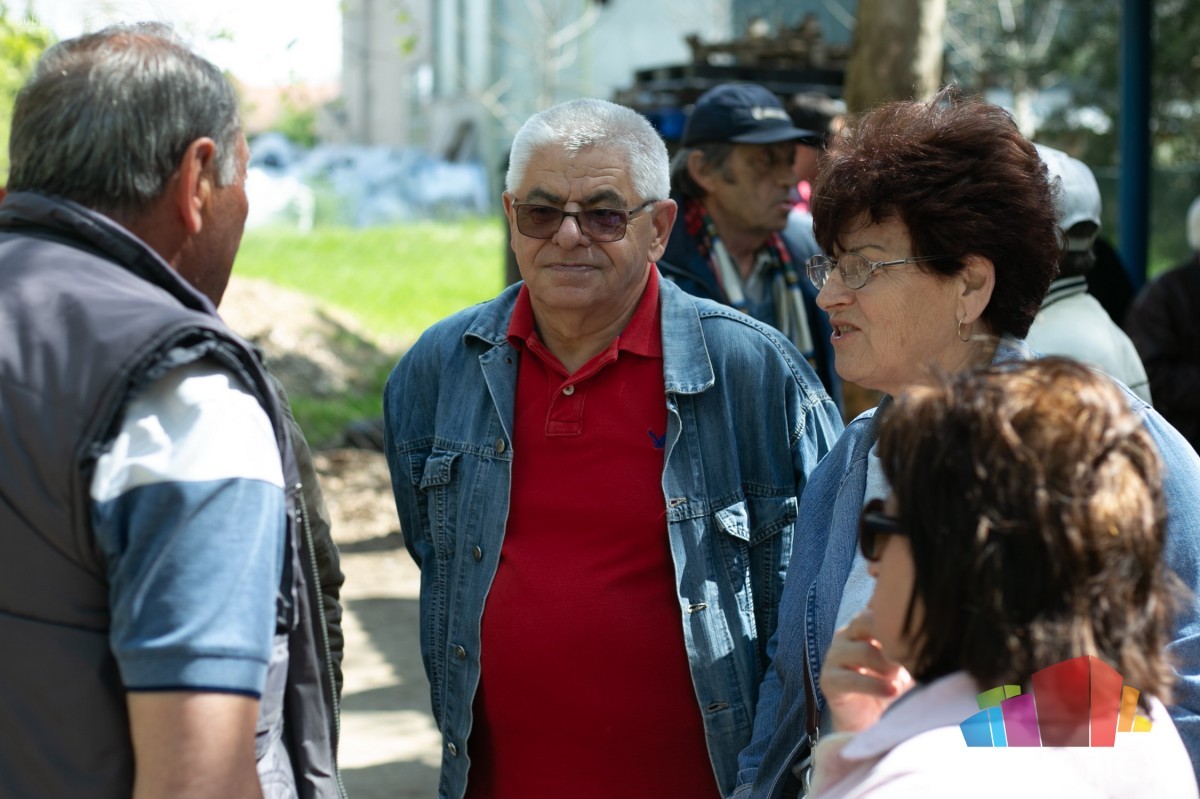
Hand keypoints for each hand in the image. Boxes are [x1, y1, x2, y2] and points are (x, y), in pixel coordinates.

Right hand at [819, 610, 913, 732]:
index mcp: (863, 625)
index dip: (896, 617)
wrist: (871, 722)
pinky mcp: (829, 680)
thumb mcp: (906, 663)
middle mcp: (846, 636)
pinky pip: (852, 679)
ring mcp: (835, 656)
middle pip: (866, 621)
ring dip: (887, 666)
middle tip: (910, 656)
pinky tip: (892, 691)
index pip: (876, 607)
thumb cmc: (892, 687)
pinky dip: (876, 685)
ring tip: (901, 679)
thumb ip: (914, 646)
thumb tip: (940, 634)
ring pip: (863, 651)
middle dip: (891, 638)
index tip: (919, 629)